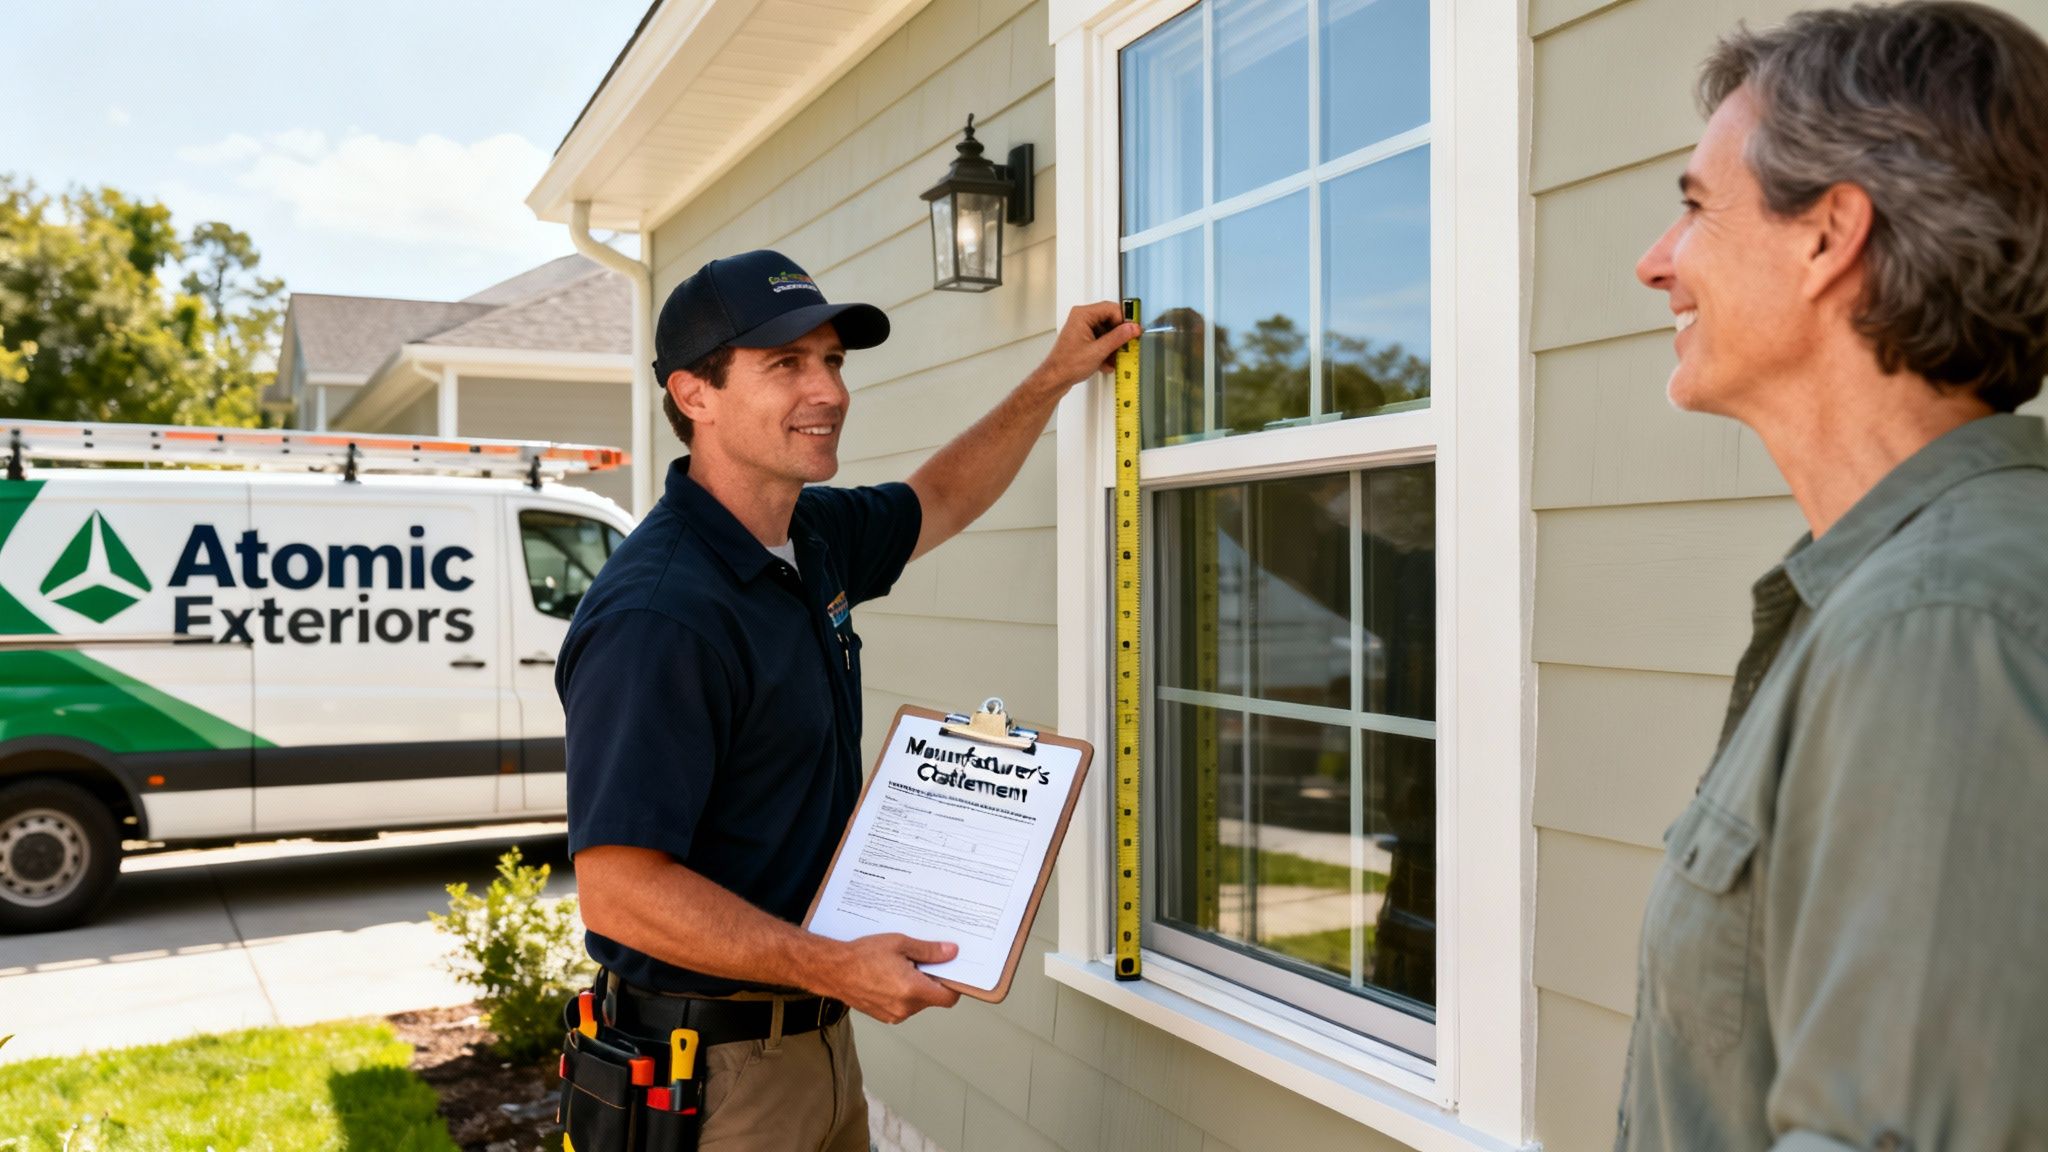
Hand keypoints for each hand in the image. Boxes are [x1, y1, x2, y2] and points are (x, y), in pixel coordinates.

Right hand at [827, 933, 962, 1022]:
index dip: (953, 985)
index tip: (950, 971)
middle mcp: (905, 1007)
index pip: (948, 998)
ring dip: (915, 988)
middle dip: (931, 981)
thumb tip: (950, 952)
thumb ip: (929, 951)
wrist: (834, 970)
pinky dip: (902, 994)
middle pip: (932, 998)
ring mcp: (894, 1014)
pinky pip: (903, 1006)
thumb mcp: (900, 944)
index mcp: (913, 990)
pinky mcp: (884, 1016)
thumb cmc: (862, 956)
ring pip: (917, 1003)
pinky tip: (889, 978)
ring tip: (900, 968)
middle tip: (919, 962)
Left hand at [1030, 301, 1139, 394]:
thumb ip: (1118, 338)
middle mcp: (1082, 318)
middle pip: (1110, 320)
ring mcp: (1082, 329)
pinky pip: (1101, 339)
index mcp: (1083, 315)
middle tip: (1126, 345)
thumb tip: (1132, 328)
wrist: (1055, 379)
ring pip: (1107, 331)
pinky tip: (1107, 362)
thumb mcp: (1098, 351)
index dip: (1124, 321)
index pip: (1111, 309)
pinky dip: (1106, 350)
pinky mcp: (1083, 339)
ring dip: (1113, 346)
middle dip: (1119, 336)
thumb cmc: (1067, 365)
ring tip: (1115, 358)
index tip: (1133, 331)